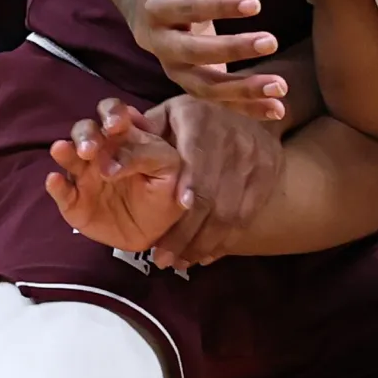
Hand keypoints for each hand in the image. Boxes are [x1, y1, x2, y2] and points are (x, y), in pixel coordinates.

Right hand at [46, 105, 188, 251]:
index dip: (113, 114)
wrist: (155, 230)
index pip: (115, 114)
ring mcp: (84, 175)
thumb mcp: (168, 170)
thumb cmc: (163, 191)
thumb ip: (149, 157)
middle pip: (86, 130)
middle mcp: (100, 151)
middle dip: (87, 134)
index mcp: (126, 137)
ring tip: (61, 149)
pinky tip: (54, 180)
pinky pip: (61, 191)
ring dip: (65, 152)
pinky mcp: (73, 200)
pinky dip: (56, 186)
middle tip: (91, 148)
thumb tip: (112, 164)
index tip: (116, 125)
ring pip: (68, 155)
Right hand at [131, 0, 287, 117]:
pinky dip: (248, 108)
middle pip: (194, 53)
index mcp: (157, 11)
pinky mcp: (195, 85)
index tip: (256, 4)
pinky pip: (220, 101)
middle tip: (271, 41)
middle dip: (233, 49)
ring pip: (205, 87)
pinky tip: (277, 109)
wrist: (153, 7)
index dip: (219, 7)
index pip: (188, 10)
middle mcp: (162, 46)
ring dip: (243, 90)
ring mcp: (176, 70)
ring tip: (280, 86)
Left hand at [137, 96, 283, 268]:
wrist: (247, 115)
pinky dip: (225, 241)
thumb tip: (110, 161)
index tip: (172, 217)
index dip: (188, 190)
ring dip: (204, 243)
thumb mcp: (165, 116)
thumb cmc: (190, 121)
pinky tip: (204, 256)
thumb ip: (140, 137)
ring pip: (231, 212)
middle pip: (213, 195)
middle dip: (187, 233)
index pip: (196, 159)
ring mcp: (255, 157)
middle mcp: (232, 136)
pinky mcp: (268, 175)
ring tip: (180, 263)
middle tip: (163, 260)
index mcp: (199, 118)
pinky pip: (247, 217)